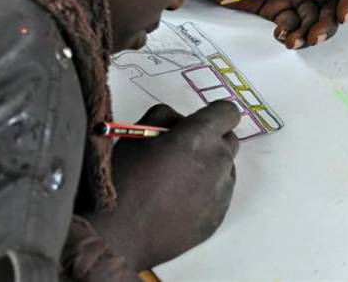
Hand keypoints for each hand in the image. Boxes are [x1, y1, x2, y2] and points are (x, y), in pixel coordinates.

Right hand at [84, 102, 239, 270]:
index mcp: (199, 137)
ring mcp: (221, 193)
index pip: (229, 112)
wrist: (118, 235)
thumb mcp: (136, 134)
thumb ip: (164, 117)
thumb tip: (180, 122)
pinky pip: (218, 195)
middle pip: (229, 140)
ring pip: (225, 169)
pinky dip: (204, 193)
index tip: (197, 122)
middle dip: (210, 140)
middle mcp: (218, 163)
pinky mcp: (217, 218)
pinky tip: (177, 201)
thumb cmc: (123, 180)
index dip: (213, 114)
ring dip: (208, 167)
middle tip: (181, 152)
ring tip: (176, 180)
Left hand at [191, 0, 347, 48]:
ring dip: (309, 32)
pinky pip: (293, 26)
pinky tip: (281, 36)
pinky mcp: (275, 10)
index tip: (343, 15)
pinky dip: (292, 34)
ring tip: (293, 40)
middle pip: (331, 4)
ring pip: (313, 19)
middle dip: (327, 22)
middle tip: (314, 36)